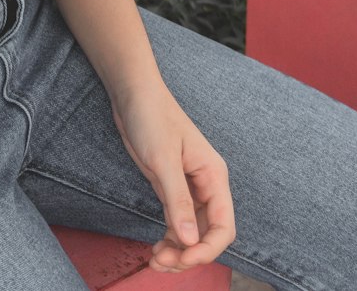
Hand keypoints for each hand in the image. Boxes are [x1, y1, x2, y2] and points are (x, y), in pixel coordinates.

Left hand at [111, 80, 235, 272]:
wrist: (132, 93)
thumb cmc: (151, 116)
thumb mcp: (163, 159)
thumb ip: (177, 200)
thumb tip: (191, 241)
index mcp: (213, 176)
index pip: (223, 226)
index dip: (207, 249)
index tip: (183, 258)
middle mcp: (206, 185)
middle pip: (208, 234)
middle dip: (189, 254)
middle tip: (162, 263)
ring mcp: (188, 187)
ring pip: (192, 232)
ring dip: (178, 250)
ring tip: (155, 261)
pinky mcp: (170, 187)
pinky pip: (177, 222)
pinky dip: (170, 239)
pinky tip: (156, 249)